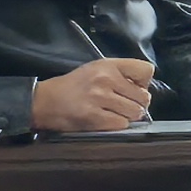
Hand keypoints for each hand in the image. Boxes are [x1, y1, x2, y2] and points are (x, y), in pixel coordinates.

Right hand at [33, 57, 155, 131]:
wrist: (45, 101)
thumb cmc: (73, 86)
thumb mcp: (96, 69)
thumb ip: (121, 74)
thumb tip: (144, 88)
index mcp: (108, 65)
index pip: (146, 70)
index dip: (144, 83)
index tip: (134, 88)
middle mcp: (106, 79)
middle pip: (144, 96)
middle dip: (137, 104)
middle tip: (124, 105)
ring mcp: (100, 98)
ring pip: (135, 112)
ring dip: (128, 116)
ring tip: (114, 113)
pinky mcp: (93, 117)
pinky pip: (121, 124)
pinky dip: (117, 125)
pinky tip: (106, 120)